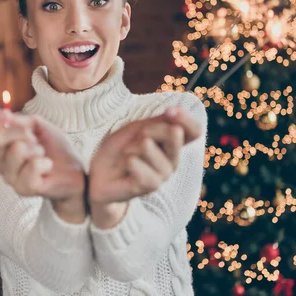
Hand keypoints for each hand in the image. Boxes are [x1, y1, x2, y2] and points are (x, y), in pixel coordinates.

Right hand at [0, 110, 85, 221]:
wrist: (74, 171)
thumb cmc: (55, 148)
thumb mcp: (38, 126)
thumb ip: (20, 120)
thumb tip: (5, 116)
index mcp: (2, 147)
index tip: (7, 115)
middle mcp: (1, 163)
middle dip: (20, 131)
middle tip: (34, 139)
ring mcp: (11, 177)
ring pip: (16, 150)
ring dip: (36, 148)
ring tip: (43, 155)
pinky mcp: (25, 188)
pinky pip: (32, 166)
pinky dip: (45, 162)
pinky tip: (47, 167)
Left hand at [88, 107, 202, 226]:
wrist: (101, 174)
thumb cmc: (120, 149)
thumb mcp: (137, 129)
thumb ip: (158, 122)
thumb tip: (176, 110)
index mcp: (173, 144)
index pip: (194, 131)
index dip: (186, 118)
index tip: (169, 111)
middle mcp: (173, 160)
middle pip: (174, 132)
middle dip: (149, 129)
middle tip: (134, 140)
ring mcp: (164, 175)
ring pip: (147, 145)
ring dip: (130, 147)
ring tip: (126, 156)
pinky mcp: (150, 186)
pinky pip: (135, 162)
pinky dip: (125, 160)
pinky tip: (124, 168)